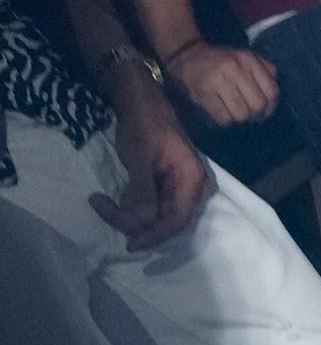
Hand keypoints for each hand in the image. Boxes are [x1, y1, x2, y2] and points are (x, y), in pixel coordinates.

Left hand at [93, 109, 211, 247]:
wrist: (142, 104)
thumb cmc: (142, 126)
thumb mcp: (139, 157)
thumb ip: (142, 192)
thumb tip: (142, 224)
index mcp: (192, 180)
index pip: (176, 221)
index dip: (152, 235)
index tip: (125, 239)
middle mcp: (193, 188)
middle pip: (168, 223)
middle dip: (137, 227)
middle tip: (106, 213)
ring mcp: (182, 188)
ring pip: (159, 218)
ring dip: (131, 219)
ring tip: (102, 204)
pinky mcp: (169, 188)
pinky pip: (154, 209)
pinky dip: (133, 211)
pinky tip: (112, 203)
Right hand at [166, 42, 278, 126]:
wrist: (187, 54)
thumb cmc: (222, 60)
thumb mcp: (246, 57)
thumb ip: (264, 69)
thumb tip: (275, 93)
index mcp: (249, 60)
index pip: (272, 91)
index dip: (271, 107)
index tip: (264, 112)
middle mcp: (236, 68)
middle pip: (258, 105)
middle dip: (255, 116)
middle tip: (249, 115)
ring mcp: (218, 80)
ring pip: (241, 114)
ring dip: (240, 120)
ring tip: (235, 114)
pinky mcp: (203, 92)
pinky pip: (223, 117)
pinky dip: (225, 122)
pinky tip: (223, 115)